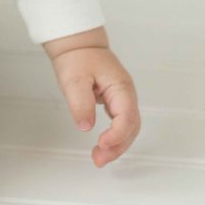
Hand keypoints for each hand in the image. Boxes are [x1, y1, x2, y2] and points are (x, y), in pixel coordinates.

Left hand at [49, 47, 140, 166]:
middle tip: (99, 159)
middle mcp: (126, 94)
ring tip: (99, 158)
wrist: (78, 44)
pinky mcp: (115, 101)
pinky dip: (114, 136)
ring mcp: (122, 97)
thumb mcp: (74, 80)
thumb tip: (86, 127)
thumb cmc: (78, 57)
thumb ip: (80, 103)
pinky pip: (121, 123)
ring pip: (128, 127)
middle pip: (131, 127)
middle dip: (118, 146)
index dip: (117, 134)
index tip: (102, 144)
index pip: (126, 116)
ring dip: (117, 145)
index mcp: (120, 86)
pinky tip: (104, 146)